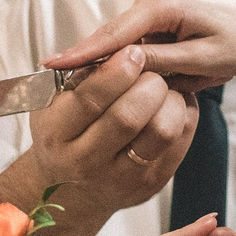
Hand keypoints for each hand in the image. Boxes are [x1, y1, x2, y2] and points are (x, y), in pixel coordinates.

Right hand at [5, 46, 196, 235]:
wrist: (71, 189)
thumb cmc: (64, 134)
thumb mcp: (53, 104)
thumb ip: (77, 77)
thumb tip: (108, 46)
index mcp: (55, 134)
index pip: (89, 100)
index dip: (115, 72)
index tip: (132, 51)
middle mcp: (85, 162)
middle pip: (128, 117)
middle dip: (147, 83)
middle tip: (151, 67)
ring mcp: (122, 178)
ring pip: (160, 131)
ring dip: (169, 98)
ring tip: (162, 85)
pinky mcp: (152, 184)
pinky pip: (179, 141)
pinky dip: (182, 113)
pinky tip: (171, 102)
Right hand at [45, 0, 235, 93]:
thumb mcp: (201, 62)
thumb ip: (159, 64)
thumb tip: (117, 65)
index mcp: (163, 2)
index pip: (113, 35)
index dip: (81, 53)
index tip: (49, 66)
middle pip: (112, 39)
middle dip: (97, 65)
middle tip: (67, 88)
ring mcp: (153, 1)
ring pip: (123, 44)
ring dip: (122, 67)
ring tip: (128, 82)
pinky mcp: (156, 12)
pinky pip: (135, 42)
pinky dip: (133, 61)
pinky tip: (132, 76)